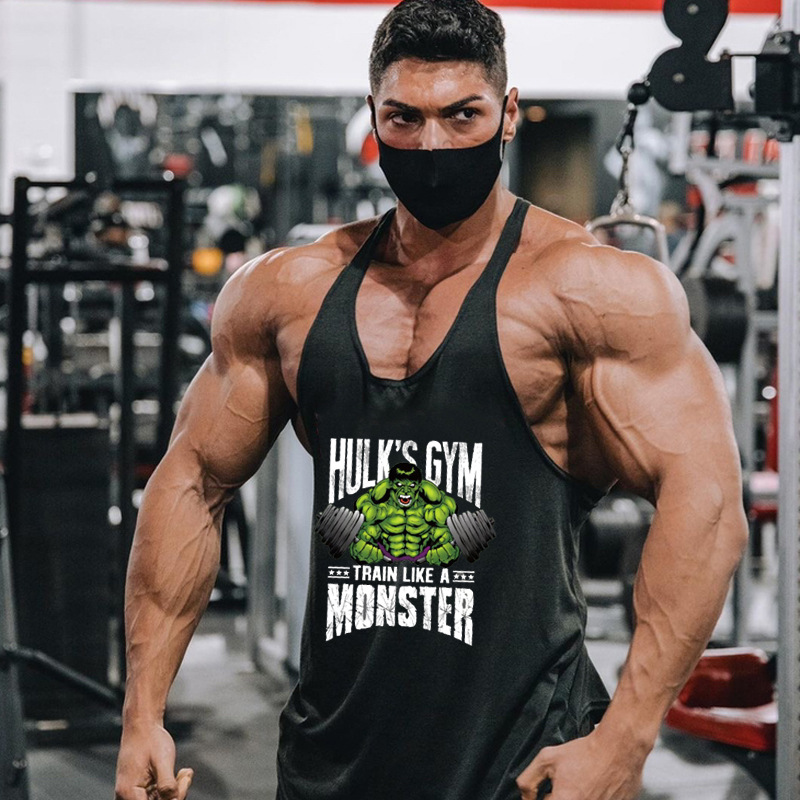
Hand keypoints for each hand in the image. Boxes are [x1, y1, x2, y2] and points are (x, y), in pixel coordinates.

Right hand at [115, 721, 193, 799]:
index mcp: (129, 793)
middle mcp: (127, 798)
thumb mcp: (163, 760)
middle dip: (176, 795)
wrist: (142, 726)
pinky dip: (171, 788)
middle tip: (185, 776)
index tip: (182, 784)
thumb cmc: (150, 740)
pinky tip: (180, 774)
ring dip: (176, 791)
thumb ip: (167, 784)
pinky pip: (158, 798)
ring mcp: (132, 796)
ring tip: (184, 773)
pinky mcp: (140, 793)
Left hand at [516, 729, 645, 799]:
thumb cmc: (584, 753)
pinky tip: (592, 789)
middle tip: (564, 787)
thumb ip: (528, 781)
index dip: (546, 797)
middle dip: (556, 796)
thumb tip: (527, 798)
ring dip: (574, 796)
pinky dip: (591, 797)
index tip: (549, 791)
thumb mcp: (547, 759)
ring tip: (580, 786)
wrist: (618, 751)